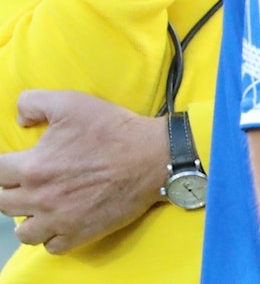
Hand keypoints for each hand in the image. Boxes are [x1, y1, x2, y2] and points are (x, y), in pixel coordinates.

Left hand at [0, 91, 166, 253]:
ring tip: (40, 207)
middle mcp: (40, 197)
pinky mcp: (81, 233)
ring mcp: (60, 219)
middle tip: (27, 183)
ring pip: (24, 232)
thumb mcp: (71, 102)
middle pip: (3, 203)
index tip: (14, 164)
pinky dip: (52, 237)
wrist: (154, 157)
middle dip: (10, 191)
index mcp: (32, 167)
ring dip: (28, 218)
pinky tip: (61, 222)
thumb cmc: (113, 129)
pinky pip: (51, 247)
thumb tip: (21, 120)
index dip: (2, 167)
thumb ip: (33, 103)